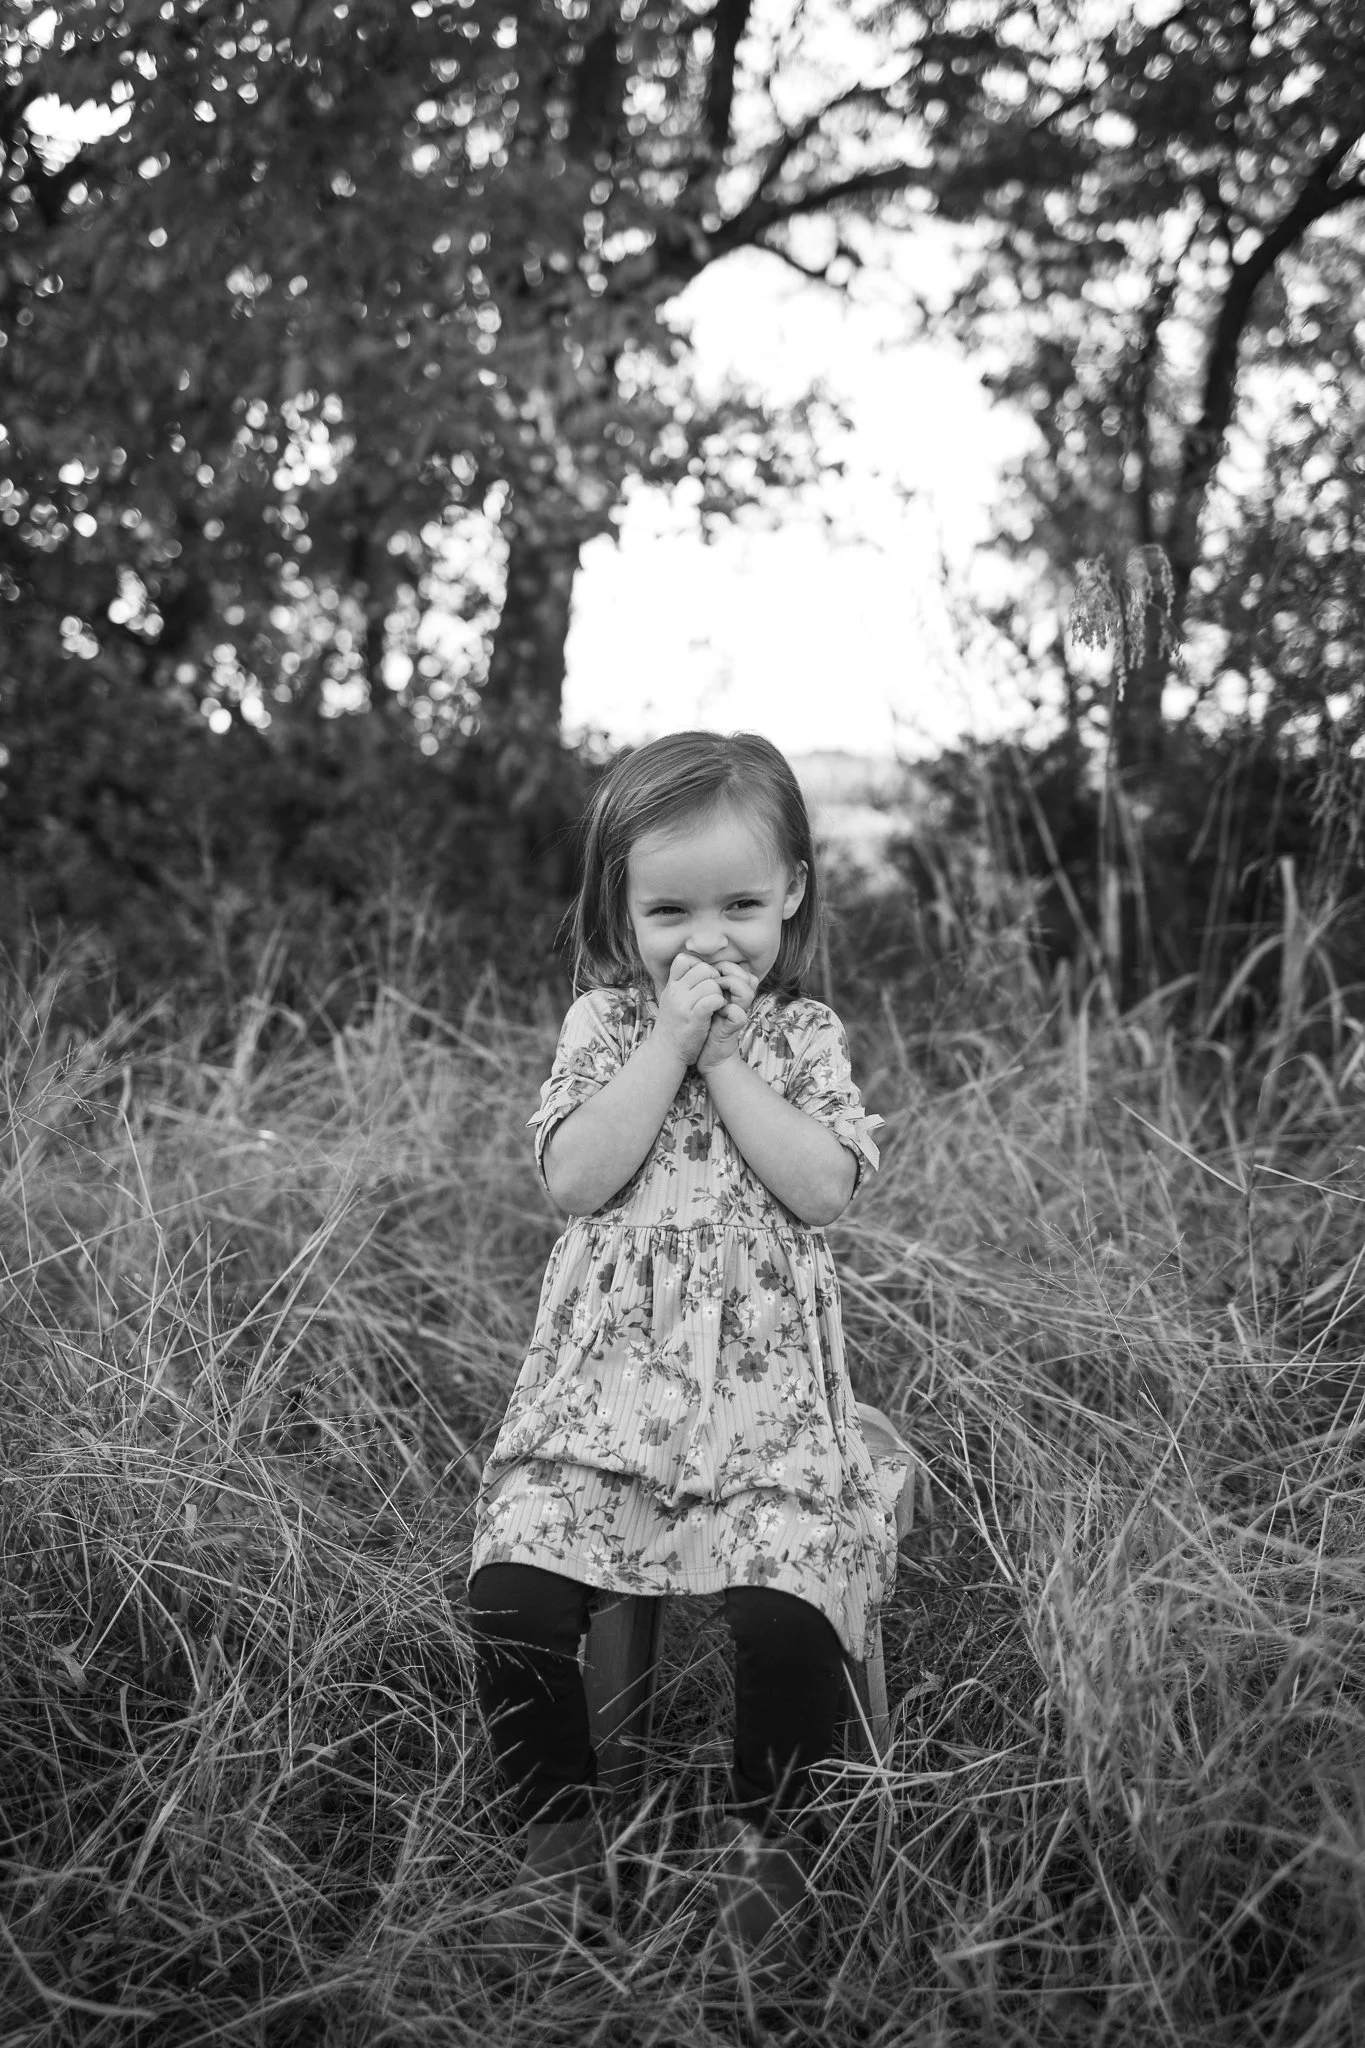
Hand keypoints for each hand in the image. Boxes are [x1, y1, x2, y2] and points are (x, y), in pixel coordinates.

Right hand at [655, 950, 726, 1066]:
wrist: (666, 1052)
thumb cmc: (673, 1026)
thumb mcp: (671, 1000)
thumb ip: (680, 984)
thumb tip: (693, 966)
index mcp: (671, 985)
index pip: (684, 959)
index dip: (698, 965)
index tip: (703, 980)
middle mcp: (675, 992)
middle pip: (703, 968)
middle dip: (714, 979)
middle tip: (714, 993)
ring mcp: (683, 1004)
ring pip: (712, 984)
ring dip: (719, 994)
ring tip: (715, 1005)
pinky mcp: (694, 1017)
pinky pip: (713, 999)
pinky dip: (720, 1003)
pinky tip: (717, 1011)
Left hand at [696, 962, 758, 1073]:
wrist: (702, 1053)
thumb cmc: (700, 1024)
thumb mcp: (700, 999)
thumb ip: (703, 982)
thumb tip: (692, 959)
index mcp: (732, 993)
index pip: (740, 969)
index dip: (724, 965)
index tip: (706, 971)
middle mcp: (738, 1001)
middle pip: (748, 976)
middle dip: (727, 972)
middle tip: (711, 979)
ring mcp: (738, 1014)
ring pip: (747, 990)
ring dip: (729, 986)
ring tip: (713, 993)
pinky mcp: (733, 1029)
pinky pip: (738, 1014)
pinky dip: (727, 1011)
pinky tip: (714, 1012)